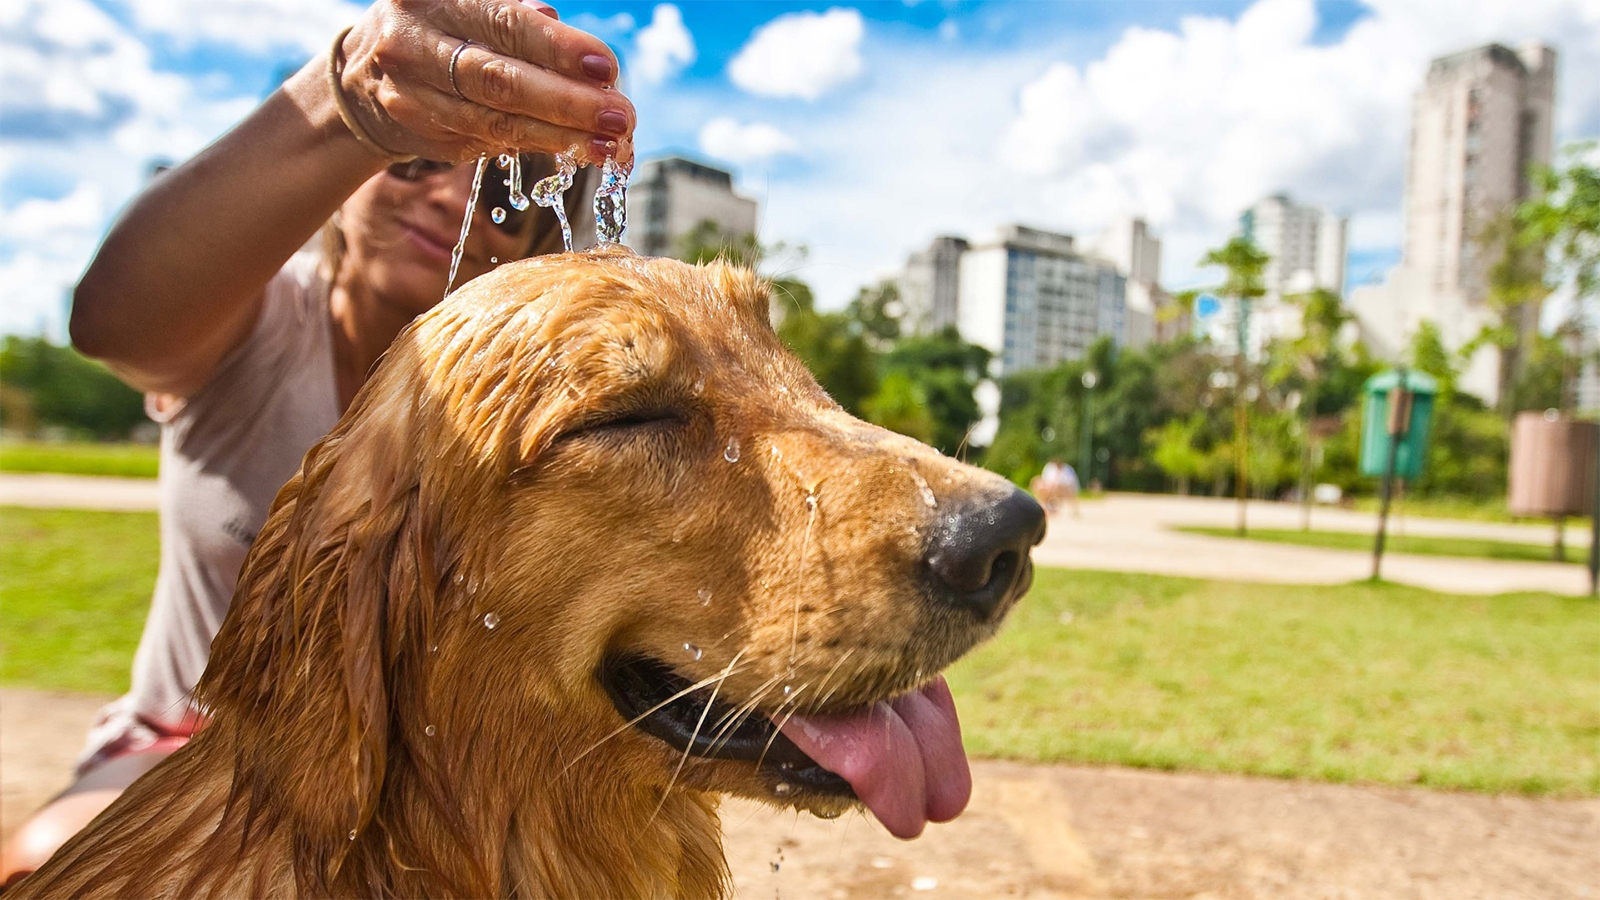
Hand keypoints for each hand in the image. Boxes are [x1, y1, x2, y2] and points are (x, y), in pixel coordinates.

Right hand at [335, 0, 634, 164]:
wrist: (366, 75)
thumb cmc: (444, 31)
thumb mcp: (472, 8)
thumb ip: (523, 23)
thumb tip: (587, 62)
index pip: (504, 24)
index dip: (557, 49)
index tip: (606, 68)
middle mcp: (413, 44)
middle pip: (500, 81)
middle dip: (568, 102)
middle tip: (619, 117)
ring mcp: (412, 95)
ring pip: (496, 123)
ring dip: (560, 137)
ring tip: (608, 144)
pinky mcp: (424, 135)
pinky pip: (489, 144)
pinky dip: (537, 148)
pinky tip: (575, 150)